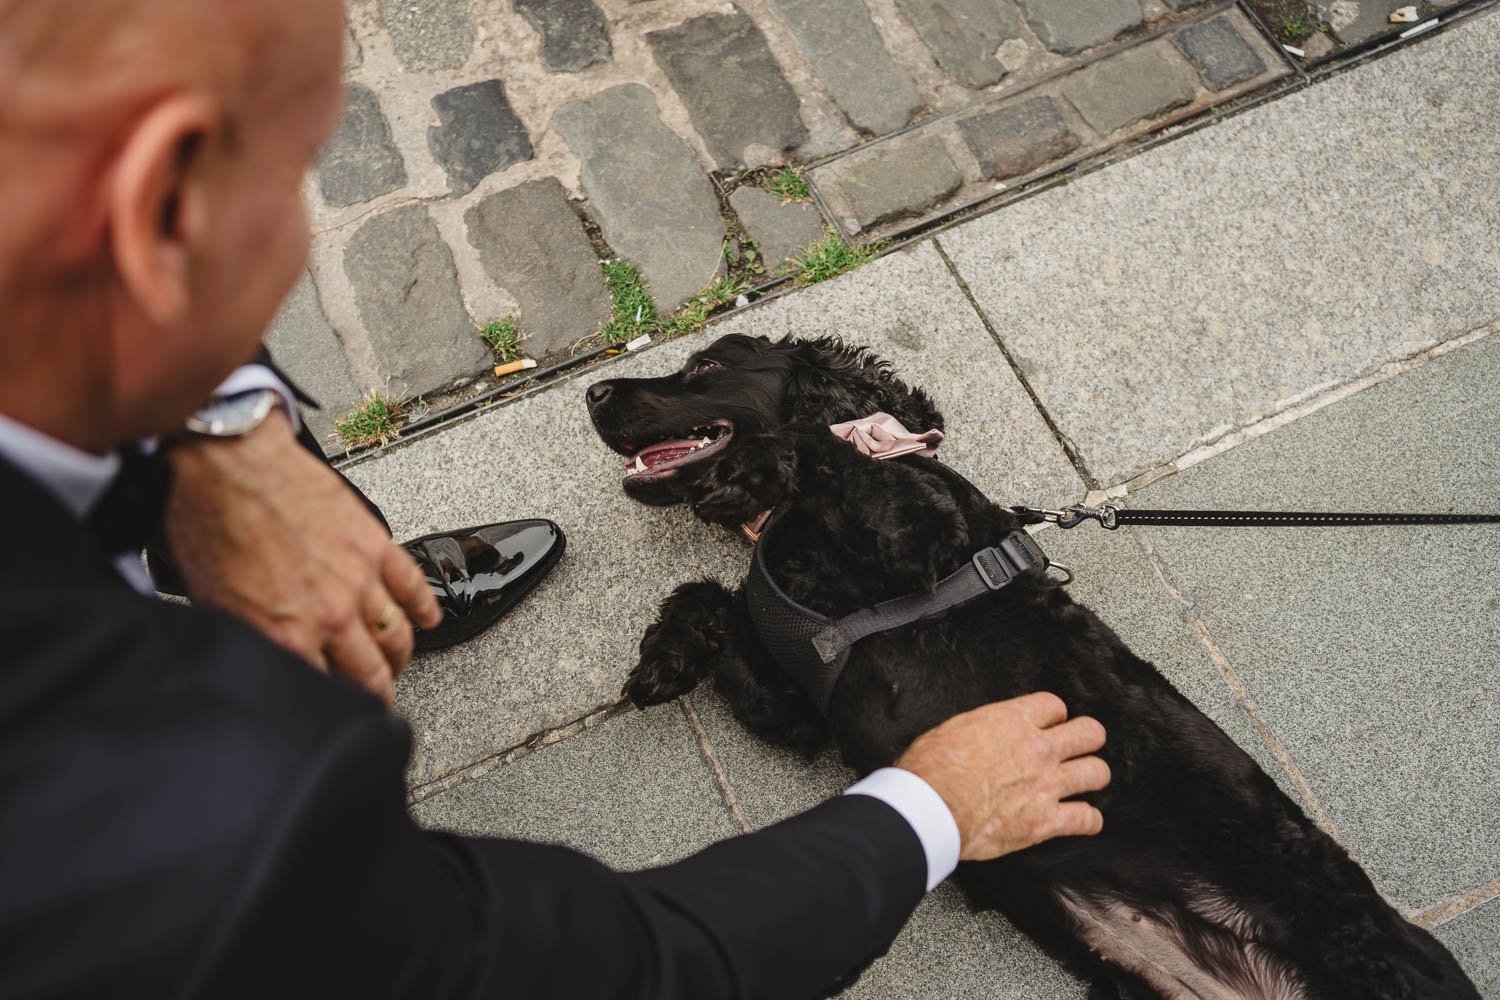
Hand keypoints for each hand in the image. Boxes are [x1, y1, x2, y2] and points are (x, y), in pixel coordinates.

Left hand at [163, 411, 441, 701]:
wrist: (229, 463)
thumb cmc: (211, 521)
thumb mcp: (211, 603)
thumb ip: (247, 640)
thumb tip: (260, 663)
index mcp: (287, 634)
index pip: (324, 693)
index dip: (332, 710)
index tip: (337, 714)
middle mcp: (330, 613)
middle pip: (371, 674)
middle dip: (377, 694)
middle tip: (377, 699)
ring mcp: (358, 579)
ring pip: (397, 635)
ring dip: (399, 657)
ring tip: (396, 664)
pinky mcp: (374, 544)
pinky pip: (412, 585)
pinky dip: (425, 608)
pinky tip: (428, 620)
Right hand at [896, 693, 1108, 861]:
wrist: (932, 807)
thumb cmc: (931, 770)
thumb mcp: (952, 729)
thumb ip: (980, 729)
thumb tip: (978, 735)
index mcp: (1012, 721)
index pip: (1054, 706)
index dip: (1055, 715)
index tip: (1052, 723)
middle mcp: (1037, 749)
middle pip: (1088, 733)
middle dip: (1088, 739)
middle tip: (1082, 746)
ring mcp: (1047, 784)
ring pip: (1096, 772)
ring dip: (1093, 776)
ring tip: (1087, 780)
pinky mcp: (1045, 821)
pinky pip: (1086, 820)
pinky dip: (1089, 822)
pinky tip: (1085, 821)